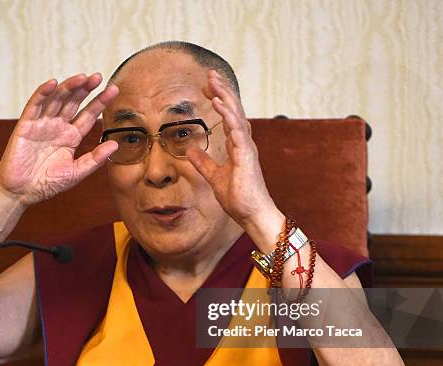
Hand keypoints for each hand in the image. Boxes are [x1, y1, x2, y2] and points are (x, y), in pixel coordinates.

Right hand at [0, 73, 118, 205]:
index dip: (100, 102)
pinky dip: (42, 93)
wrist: (21, 193)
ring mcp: (42, 124)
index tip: (113, 90)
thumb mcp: (76, 172)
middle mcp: (57, 127)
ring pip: (56, 99)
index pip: (88, 115)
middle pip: (74, 102)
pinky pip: (34, 105)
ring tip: (82, 78)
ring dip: (68, 87)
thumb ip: (95, 159)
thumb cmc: (46, 184)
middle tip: (98, 77)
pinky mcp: (26, 126)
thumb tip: (115, 144)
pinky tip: (53, 84)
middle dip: (86, 89)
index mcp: (71, 137)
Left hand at [186, 70, 277, 226]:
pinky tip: (218, 102)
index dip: (219, 100)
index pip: (228, 116)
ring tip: (213, 81)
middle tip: (210, 74)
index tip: (208, 88)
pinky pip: (236, 129)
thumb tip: (190, 149)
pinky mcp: (246, 155)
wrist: (252, 215)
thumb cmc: (239, 198)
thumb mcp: (214, 177)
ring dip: (224, 96)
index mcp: (238, 146)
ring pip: (236, 114)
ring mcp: (246, 147)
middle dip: (222, 90)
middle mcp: (243, 142)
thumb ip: (203, 162)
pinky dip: (227, 114)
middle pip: (233, 109)